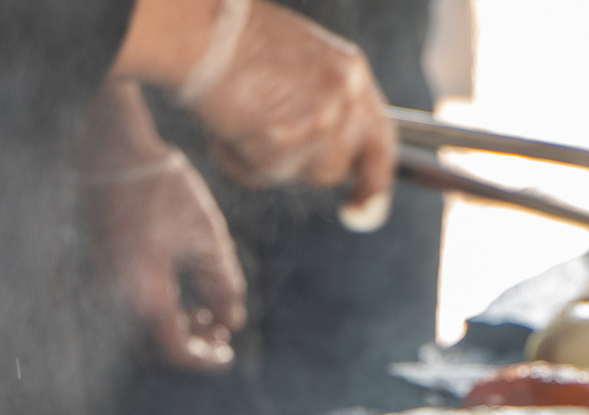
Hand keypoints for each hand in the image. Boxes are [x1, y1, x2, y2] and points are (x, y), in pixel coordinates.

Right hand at [88, 152, 247, 371]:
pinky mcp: (100, 266)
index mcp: (145, 293)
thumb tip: (232, 322)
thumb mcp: (206, 237)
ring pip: (146, 321)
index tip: (228, 354)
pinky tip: (182, 285)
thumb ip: (223, 286)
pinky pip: (132, 301)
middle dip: (194, 340)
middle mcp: (117, 295)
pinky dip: (160, 304)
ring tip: (207, 307)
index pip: (177, 350)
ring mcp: (104, 281)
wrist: (113, 149)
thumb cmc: (162, 188)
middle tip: (222, 327)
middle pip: (159, 340)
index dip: (205, 360)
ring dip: (178, 322)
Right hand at [175, 1, 394, 220]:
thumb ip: (323, 104)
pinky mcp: (283, 148)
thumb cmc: (240, 39)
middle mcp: (343, 102)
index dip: (373, 183)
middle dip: (303, 165)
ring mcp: (316, 128)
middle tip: (269, 135)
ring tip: (244, 120)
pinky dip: (238, 159)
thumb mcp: (303, 61)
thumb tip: (319, 148)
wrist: (206, 33)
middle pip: (334, 168)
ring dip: (270, 161)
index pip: (381, 144)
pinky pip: (260, 174)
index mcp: (351, 74)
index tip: (360, 206)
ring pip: (298, 176)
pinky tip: (228, 124)